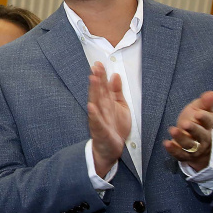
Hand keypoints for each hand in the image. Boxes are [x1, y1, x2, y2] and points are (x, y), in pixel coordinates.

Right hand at [87, 62, 129, 176]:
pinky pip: (96, 121)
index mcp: (105, 103)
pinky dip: (93, 114)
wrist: (111, 149)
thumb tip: (115, 76)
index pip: (103, 86)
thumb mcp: (120, 107)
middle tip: (95, 66)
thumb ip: (117, 92)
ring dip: (93, 91)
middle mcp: (100, 109)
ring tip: (92, 79)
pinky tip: (91, 106)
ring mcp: (99, 119)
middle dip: (97, 78)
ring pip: (96, 102)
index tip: (99, 63)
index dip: (101, 75)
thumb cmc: (114, 127)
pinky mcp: (100, 130)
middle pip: (98, 91)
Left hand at [164, 91, 212, 171]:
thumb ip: (205, 102)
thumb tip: (212, 93)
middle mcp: (203, 138)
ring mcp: (194, 148)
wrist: (197, 143)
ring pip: (190, 145)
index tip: (198, 113)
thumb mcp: (200, 109)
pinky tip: (166, 143)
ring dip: (181, 138)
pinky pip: (180, 154)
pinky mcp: (184, 155)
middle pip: (200, 135)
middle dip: (193, 129)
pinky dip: (173, 149)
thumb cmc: (197, 122)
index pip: (208, 121)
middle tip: (185, 123)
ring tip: (172, 130)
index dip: (204, 117)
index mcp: (207, 125)